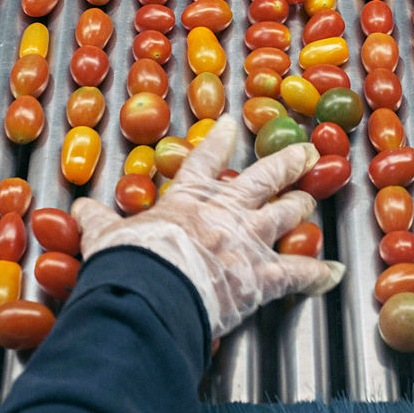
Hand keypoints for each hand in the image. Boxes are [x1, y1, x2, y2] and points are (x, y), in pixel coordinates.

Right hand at [72, 115, 343, 337]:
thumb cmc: (129, 260)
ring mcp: (250, 241)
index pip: (206, 159)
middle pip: (265, 178)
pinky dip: (320, 274)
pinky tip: (335, 272)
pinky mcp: (265, 276)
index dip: (220, 139)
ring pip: (288, 214)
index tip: (232, 123)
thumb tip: (78, 209)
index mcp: (189, 198)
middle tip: (307, 149)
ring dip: (303, 206)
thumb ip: (98, 221)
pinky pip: (299, 272)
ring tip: (315, 199)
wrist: (152, 290)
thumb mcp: (106, 235)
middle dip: (288, 162)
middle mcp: (227, 211)